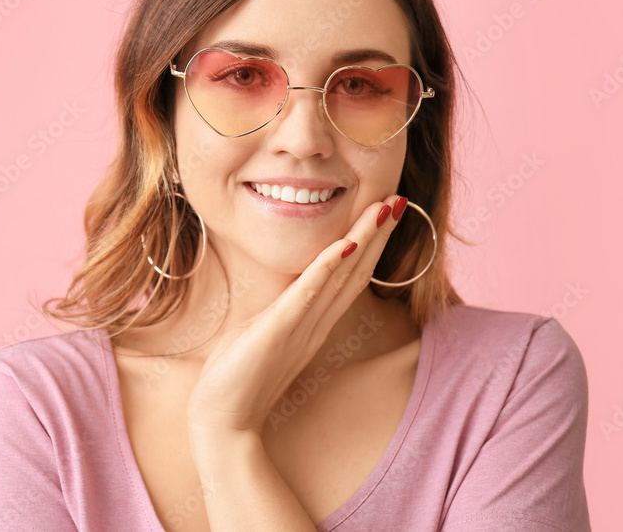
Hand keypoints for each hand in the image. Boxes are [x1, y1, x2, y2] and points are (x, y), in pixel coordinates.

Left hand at [185, 194, 407, 440]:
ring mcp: (301, 326)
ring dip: (364, 240)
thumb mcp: (264, 333)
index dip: (370, 245)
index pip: (349, 277)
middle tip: (399, 199)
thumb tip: (286, 288)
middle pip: (357, 271)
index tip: (383, 212)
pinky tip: (345, 244)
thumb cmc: (237, 378)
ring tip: (384, 208)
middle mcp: (316, 323)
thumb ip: (281, 310)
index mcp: (313, 323)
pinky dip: (328, 268)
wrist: (223, 423)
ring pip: (342, 276)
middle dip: (378, 234)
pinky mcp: (280, 331)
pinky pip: (308, 294)